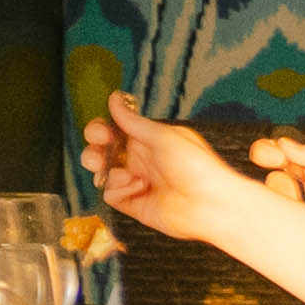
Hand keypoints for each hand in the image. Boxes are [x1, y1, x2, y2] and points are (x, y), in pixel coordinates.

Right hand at [85, 92, 252, 245]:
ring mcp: (136, 182)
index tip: (100, 132)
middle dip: (93, 151)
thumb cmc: (197, 167)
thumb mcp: (163, 137)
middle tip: (98, 153)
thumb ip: (133, 121)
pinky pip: (111, 195)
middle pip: (103, 153)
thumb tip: (115, 98)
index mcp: (148, 140)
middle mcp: (141, 161)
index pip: (115, 131)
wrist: (211, 205)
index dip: (101, 130)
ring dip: (107, 171)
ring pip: (103, 174)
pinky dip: (119, 190)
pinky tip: (138, 188)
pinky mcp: (134, 204)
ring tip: (123, 174)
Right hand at [255, 138, 304, 229]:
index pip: (283, 157)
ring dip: (297, 206)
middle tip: (291, 186)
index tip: (267, 157)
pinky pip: (293, 229)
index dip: (269, 154)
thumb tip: (285, 144)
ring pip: (283, 208)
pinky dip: (304, 224)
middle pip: (277, 183)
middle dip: (280, 184)